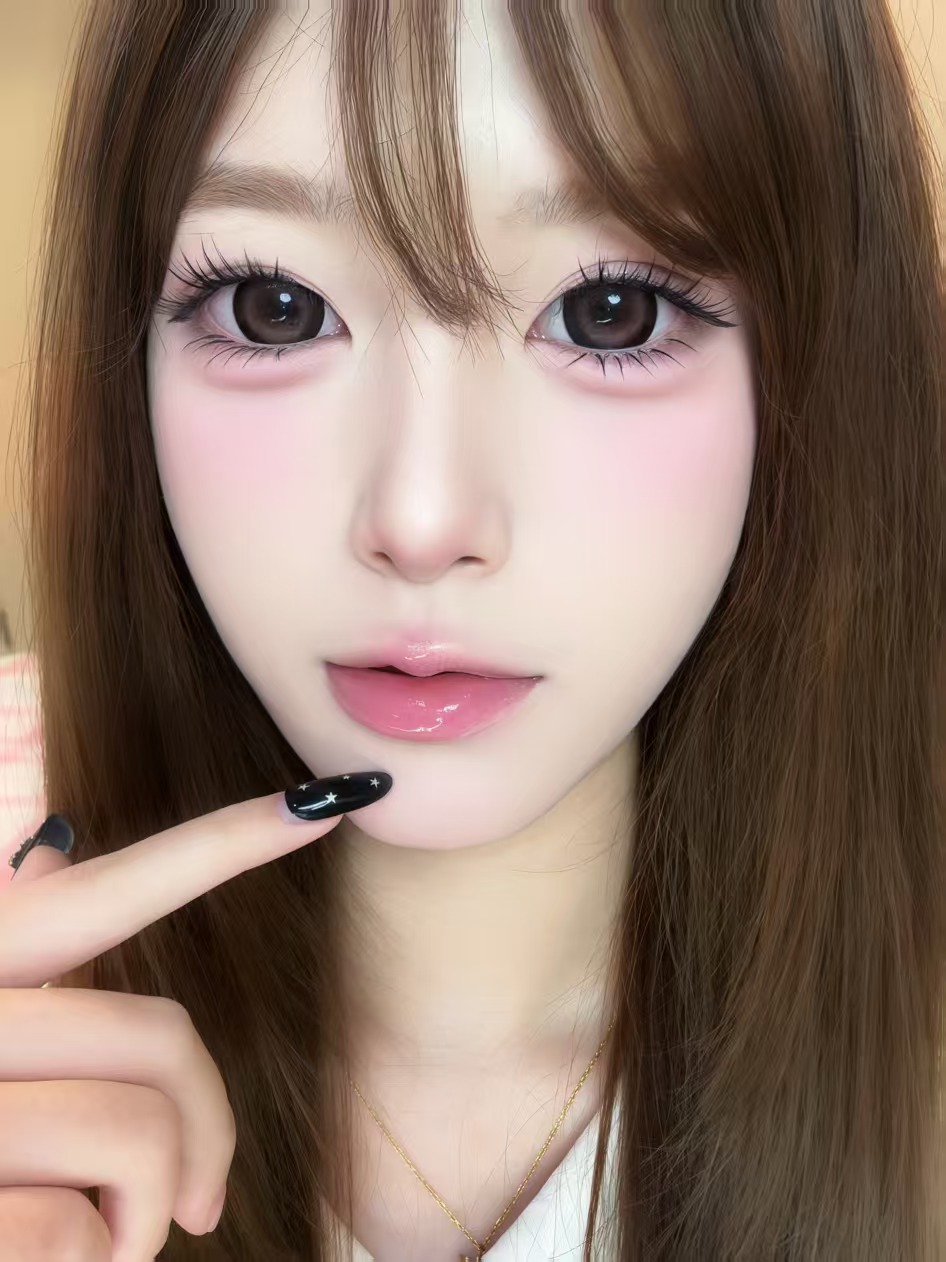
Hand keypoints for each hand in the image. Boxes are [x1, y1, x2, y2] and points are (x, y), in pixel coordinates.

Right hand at [0, 773, 390, 1260]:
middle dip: (205, 1127)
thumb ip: (24, 967)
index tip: (334, 799)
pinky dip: (94, 1260)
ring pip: (138, 1132)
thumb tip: (73, 878)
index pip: (109, 890)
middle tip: (199, 1202)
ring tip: (107, 1241)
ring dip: (149, 1214)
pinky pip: (82, 1227)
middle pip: (159, 1036)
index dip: (229, 840)